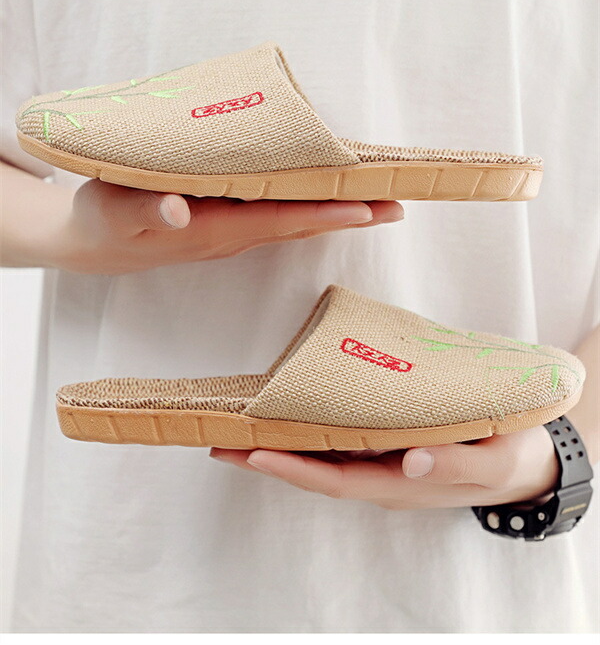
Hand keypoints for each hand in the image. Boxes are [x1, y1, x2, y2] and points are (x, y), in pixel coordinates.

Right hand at [51, 179, 403, 273]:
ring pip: (294, 221)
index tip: (368, 208)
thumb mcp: (115, 211)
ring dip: (335, 212)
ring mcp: (233, 232)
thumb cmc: (103, 221)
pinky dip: (308, 206)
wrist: (93, 243)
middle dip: (349, 216)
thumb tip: (179, 211)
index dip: (325, 213)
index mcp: (214, 230)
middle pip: (301, 224)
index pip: (282, 221)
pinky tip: (326, 195)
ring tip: (378, 201)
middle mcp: (233, 235)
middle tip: (398, 205)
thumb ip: (146, 210)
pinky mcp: (226, 223)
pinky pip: (278, 214)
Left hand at [210, 424, 560, 509]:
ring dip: (283, 441)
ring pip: (325, 453)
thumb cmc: (509, 458)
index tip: (254, 452)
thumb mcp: (493, 462)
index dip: (293, 467)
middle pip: (317, 469)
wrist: (527, 461)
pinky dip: (312, 426)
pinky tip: (292, 410)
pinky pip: (343, 437)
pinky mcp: (390, 441)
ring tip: (242, 424)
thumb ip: (455, 464)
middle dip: (269, 456)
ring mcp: (384, 460)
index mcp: (401, 482)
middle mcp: (383, 474)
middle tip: (222, 440)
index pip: (335, 479)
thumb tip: (410, 460)